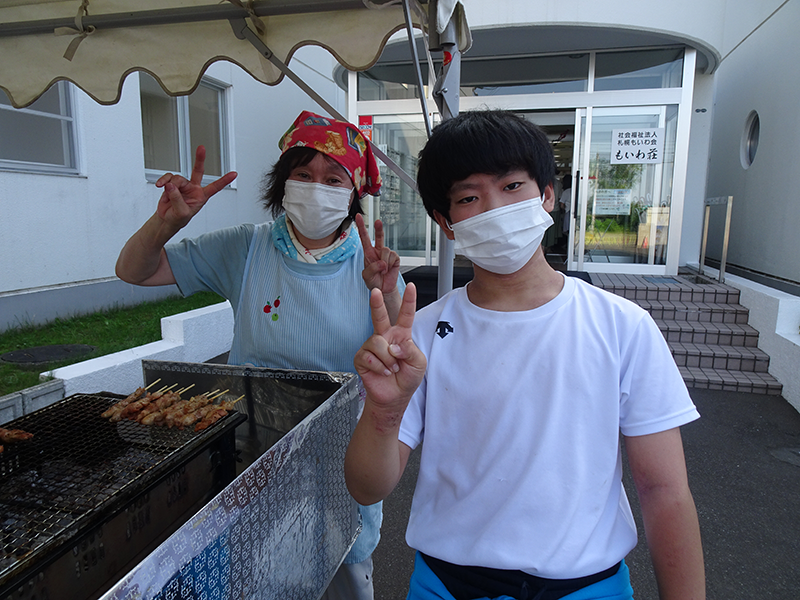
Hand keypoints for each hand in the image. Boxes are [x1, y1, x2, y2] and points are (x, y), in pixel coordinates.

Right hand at [155, 146, 236, 230]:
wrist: (166, 219)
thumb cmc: (178, 218)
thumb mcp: (182, 212)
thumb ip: (177, 198)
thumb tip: (171, 185)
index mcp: (201, 196)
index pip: (215, 187)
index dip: (224, 180)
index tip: (234, 174)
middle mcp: (193, 188)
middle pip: (198, 171)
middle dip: (200, 159)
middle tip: (201, 148)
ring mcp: (183, 185)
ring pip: (178, 177)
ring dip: (171, 184)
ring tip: (167, 191)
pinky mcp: (172, 183)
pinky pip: (168, 177)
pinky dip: (163, 180)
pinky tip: (161, 185)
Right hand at [355, 283, 425, 419]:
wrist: (394, 397)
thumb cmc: (407, 377)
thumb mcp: (419, 363)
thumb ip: (410, 351)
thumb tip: (394, 346)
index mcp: (401, 335)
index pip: (406, 315)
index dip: (409, 301)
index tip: (412, 287)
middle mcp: (386, 337)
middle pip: (380, 316)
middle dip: (376, 303)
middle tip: (375, 292)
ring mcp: (372, 347)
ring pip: (376, 342)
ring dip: (387, 359)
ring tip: (392, 368)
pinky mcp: (362, 358)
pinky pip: (368, 357)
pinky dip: (378, 366)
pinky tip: (382, 372)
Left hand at [356, 214, 400, 295]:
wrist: (383, 289)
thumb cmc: (373, 281)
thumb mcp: (366, 276)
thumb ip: (372, 268)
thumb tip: (382, 262)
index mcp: (368, 253)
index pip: (364, 237)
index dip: (361, 227)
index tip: (358, 217)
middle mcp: (378, 251)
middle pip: (379, 237)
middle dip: (378, 228)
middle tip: (377, 221)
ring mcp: (387, 254)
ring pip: (386, 250)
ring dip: (384, 262)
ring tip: (382, 271)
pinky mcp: (395, 258)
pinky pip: (393, 256)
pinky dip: (390, 264)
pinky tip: (388, 269)